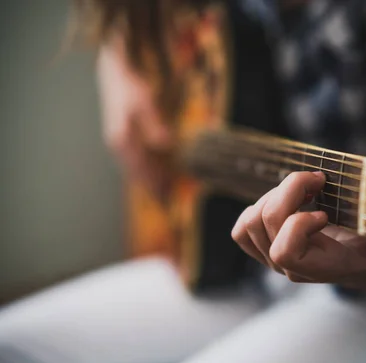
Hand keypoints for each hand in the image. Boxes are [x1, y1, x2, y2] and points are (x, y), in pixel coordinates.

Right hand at [96, 35, 172, 196]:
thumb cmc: (131, 87)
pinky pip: (132, 161)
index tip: (165, 194)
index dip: (154, 181)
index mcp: (121, 139)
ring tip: (161, 193)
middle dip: (151, 186)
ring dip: (146, 180)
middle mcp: (117, 145)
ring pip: (133, 168)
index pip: (140, 167)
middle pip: (136, 172)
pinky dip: (142, 171)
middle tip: (166, 201)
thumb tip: (164, 144)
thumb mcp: (145, 103)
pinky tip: (152, 175)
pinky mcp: (121, 139)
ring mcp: (117, 143)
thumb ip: (154, 124)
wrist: (115, 74)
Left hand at [231, 171, 365, 299]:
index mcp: (321, 268)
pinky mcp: (267, 246)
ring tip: (307, 189)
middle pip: (264, 224)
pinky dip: (262, 204)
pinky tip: (292, 199)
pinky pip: (245, 226)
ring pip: (250, 221)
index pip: (285, 252)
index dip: (299, 224)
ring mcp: (275, 259)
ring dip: (276, 195)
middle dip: (289, 191)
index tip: (326, 212)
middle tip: (319, 180)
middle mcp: (292, 268)